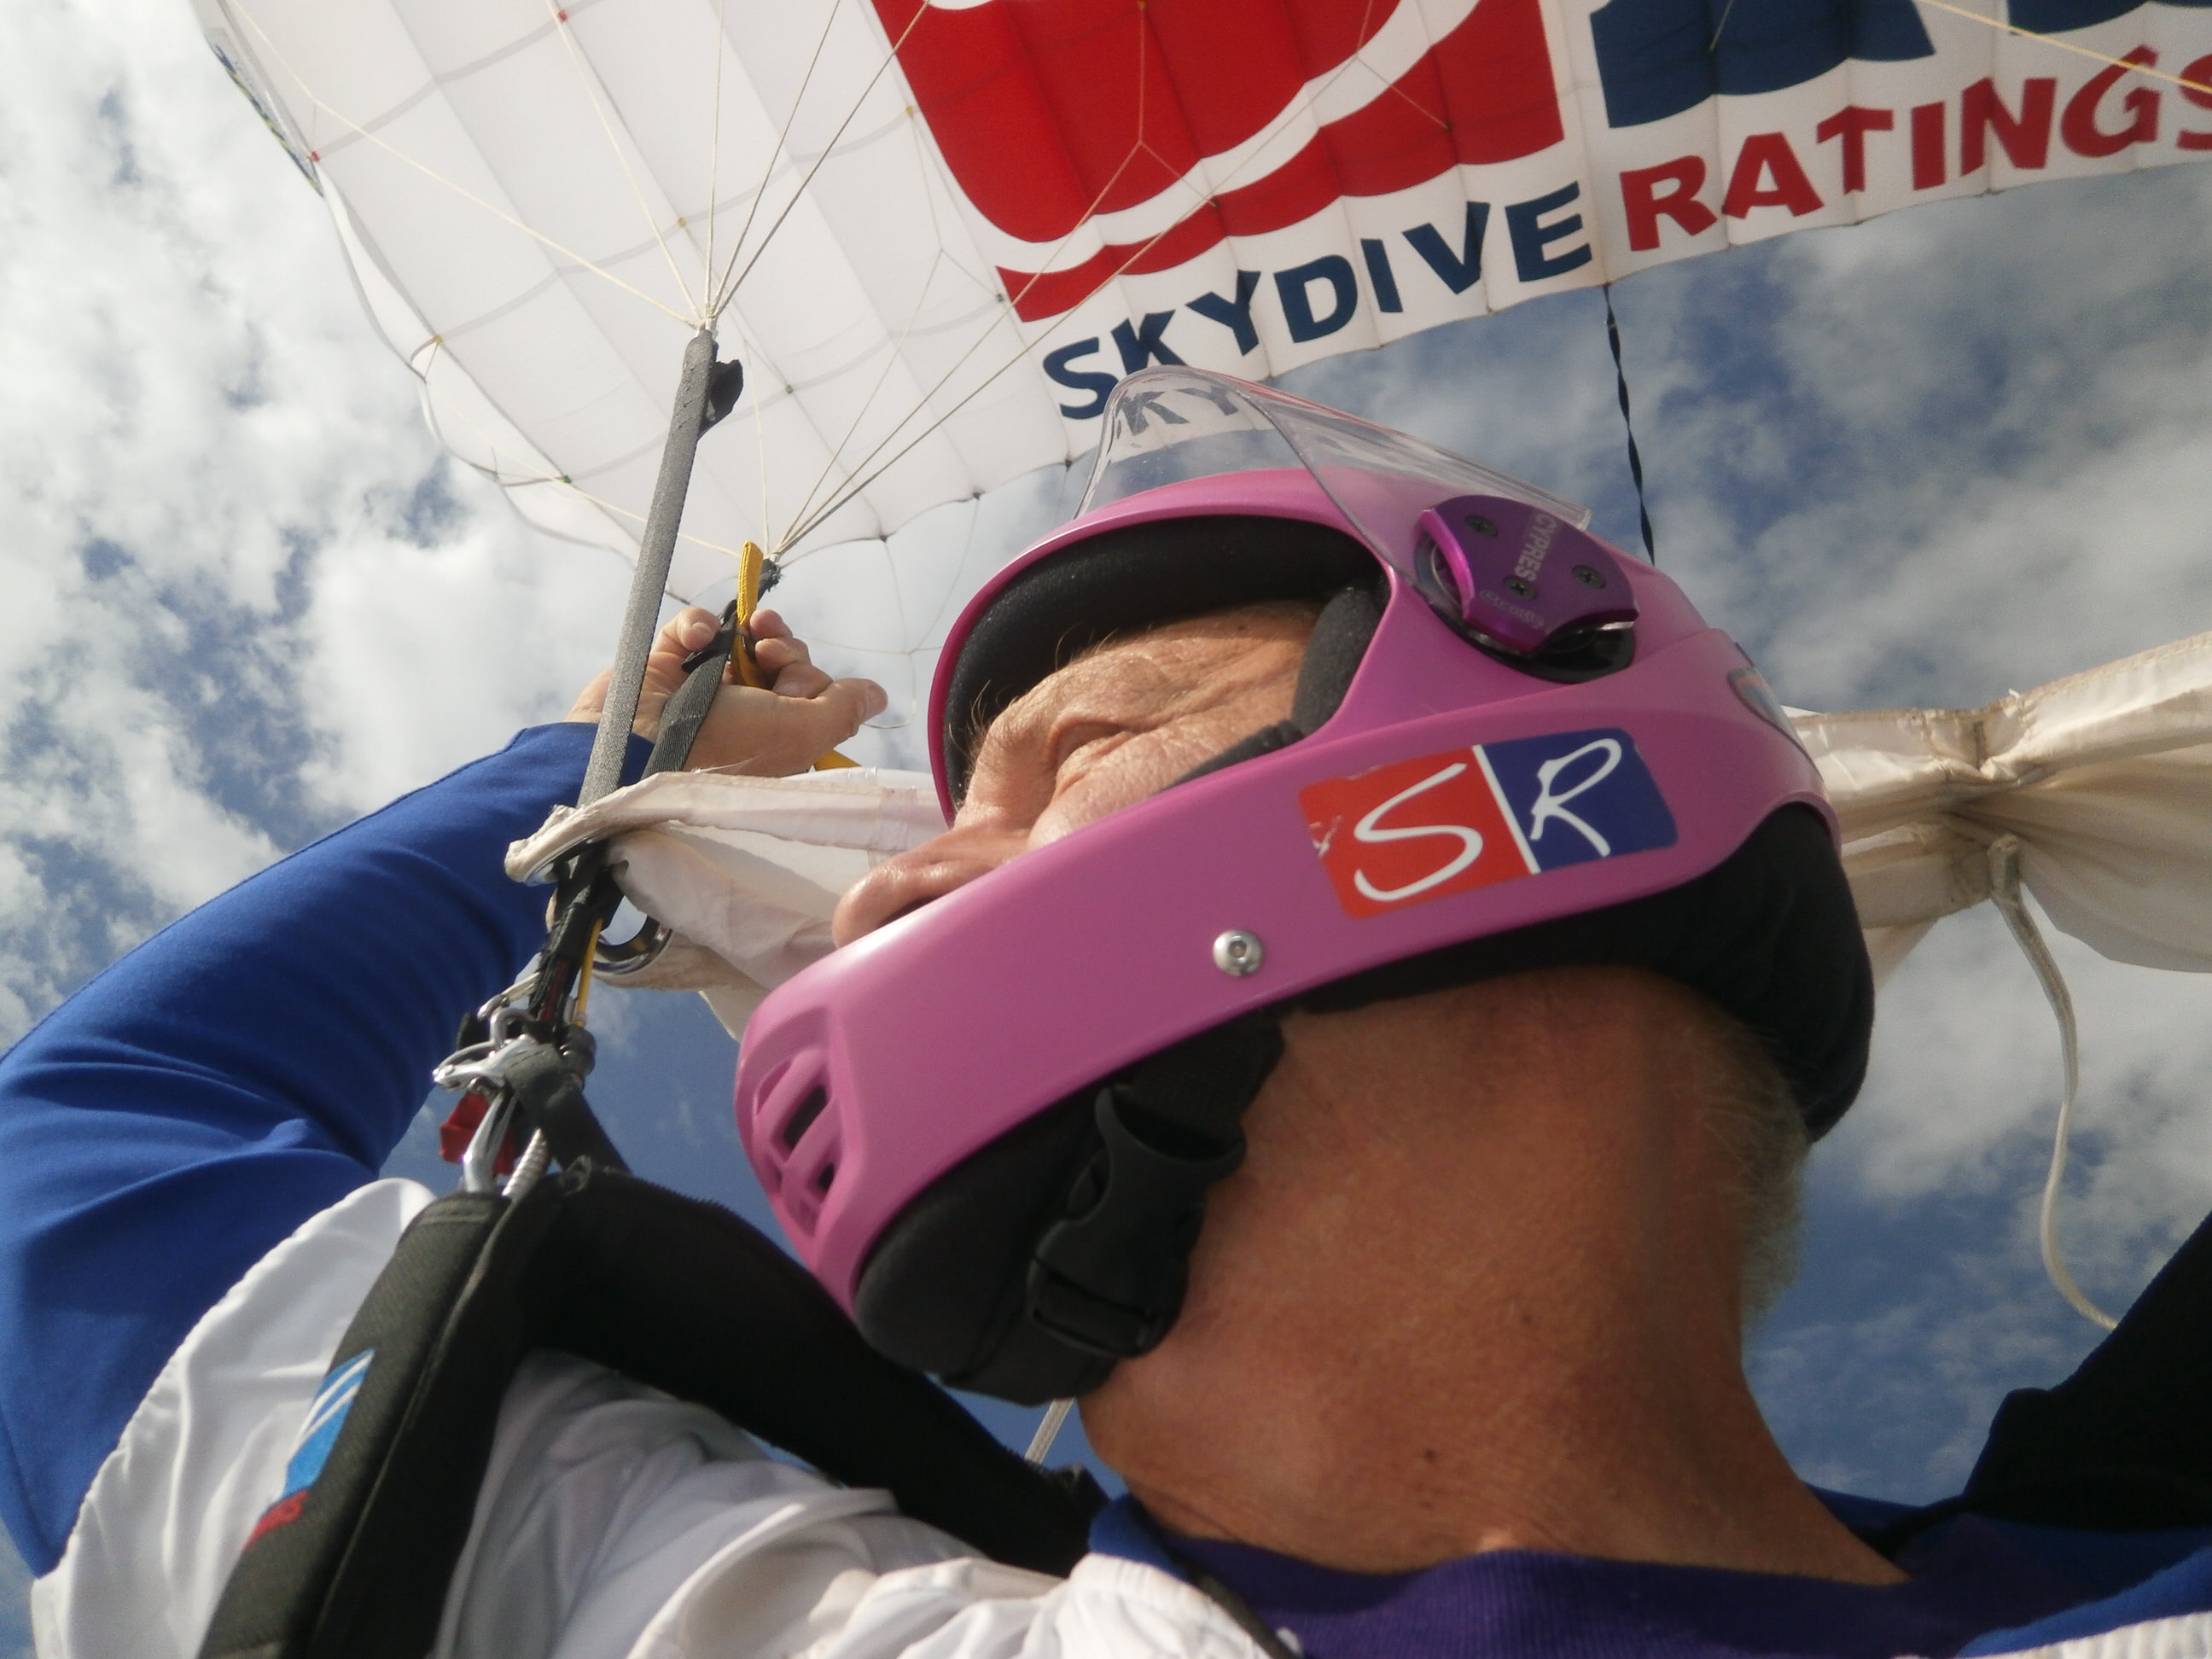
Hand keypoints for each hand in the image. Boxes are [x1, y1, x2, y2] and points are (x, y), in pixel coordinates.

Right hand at [567, 607, 886, 776]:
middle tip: (768, 656)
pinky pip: (695, 628)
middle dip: (785, 649)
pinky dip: (698, 625)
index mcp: (779, 736)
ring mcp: (706, 689)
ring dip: (753, 629)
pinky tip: (695, 640)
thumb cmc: (723, 744)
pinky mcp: (668, 666)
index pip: (813, 690)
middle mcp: (747, 714)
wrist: (636, 745)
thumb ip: (842, 710)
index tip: (792, 683)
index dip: (810, 677)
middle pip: (785, 661)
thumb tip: (877, 694)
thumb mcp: (799, 732)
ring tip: (747, 634)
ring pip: (745, 641)